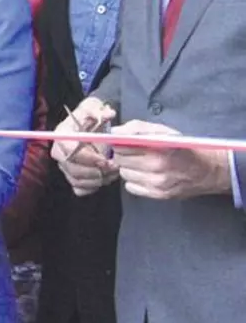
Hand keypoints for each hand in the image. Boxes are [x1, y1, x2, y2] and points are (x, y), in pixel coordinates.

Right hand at [51, 97, 117, 196]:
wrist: (91, 125)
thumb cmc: (91, 115)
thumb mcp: (94, 106)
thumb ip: (99, 110)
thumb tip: (108, 114)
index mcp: (62, 134)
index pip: (69, 150)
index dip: (87, 157)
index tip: (105, 159)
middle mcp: (59, 152)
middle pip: (73, 168)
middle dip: (96, 170)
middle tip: (114, 167)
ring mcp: (64, 166)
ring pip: (78, 180)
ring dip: (98, 179)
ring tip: (114, 172)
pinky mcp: (71, 177)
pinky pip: (80, 189)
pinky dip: (94, 186)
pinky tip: (105, 178)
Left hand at [112, 119, 229, 198]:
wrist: (206, 171)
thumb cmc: (182, 148)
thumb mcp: (163, 131)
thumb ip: (137, 128)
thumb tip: (115, 132)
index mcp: (158, 146)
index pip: (122, 145)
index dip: (119, 142)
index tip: (122, 142)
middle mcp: (157, 165)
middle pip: (121, 160)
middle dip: (123, 155)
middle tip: (132, 153)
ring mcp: (157, 182)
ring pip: (124, 173)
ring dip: (128, 168)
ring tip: (140, 164)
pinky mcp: (158, 194)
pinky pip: (130, 187)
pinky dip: (134, 181)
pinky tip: (144, 175)